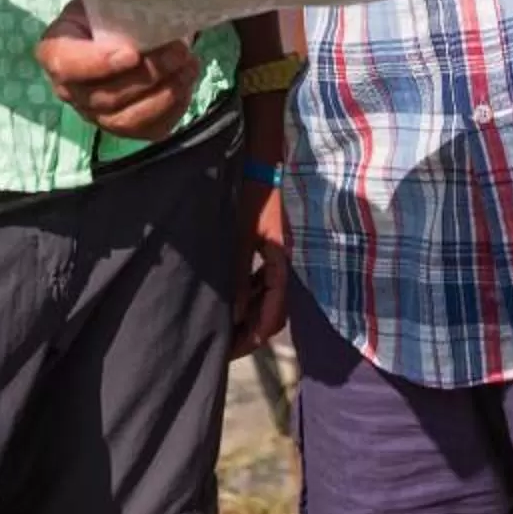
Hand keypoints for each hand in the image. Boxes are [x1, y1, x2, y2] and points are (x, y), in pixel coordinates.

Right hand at [35, 0, 201, 140]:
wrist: (128, 24)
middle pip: (104, 97)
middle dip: (147, 74)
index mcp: (57, 49)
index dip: (96, 64)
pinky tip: (186, 80)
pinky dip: (173, 107)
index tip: (131, 52)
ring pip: (127, 119)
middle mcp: (70, 89)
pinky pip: (149, 129)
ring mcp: (96, 113)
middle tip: (179, 50)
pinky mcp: (126, 127)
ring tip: (190, 65)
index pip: (64, 64)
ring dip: (165, 93)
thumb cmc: (114, 5)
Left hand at [229, 174, 288, 357]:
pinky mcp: (273, 252)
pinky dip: (251, 296)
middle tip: (227, 345)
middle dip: (252, 330)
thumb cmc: (252, 197)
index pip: (275, 311)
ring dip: (251, 314)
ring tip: (225, 327)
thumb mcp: (240, 237)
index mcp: (283, 263)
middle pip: (274, 310)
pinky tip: (233, 300)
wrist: (263, 164)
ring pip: (270, 299)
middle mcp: (286, 265)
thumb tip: (232, 316)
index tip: (234, 348)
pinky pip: (265, 283)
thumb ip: (236, 276)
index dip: (256, 333)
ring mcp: (281, 259)